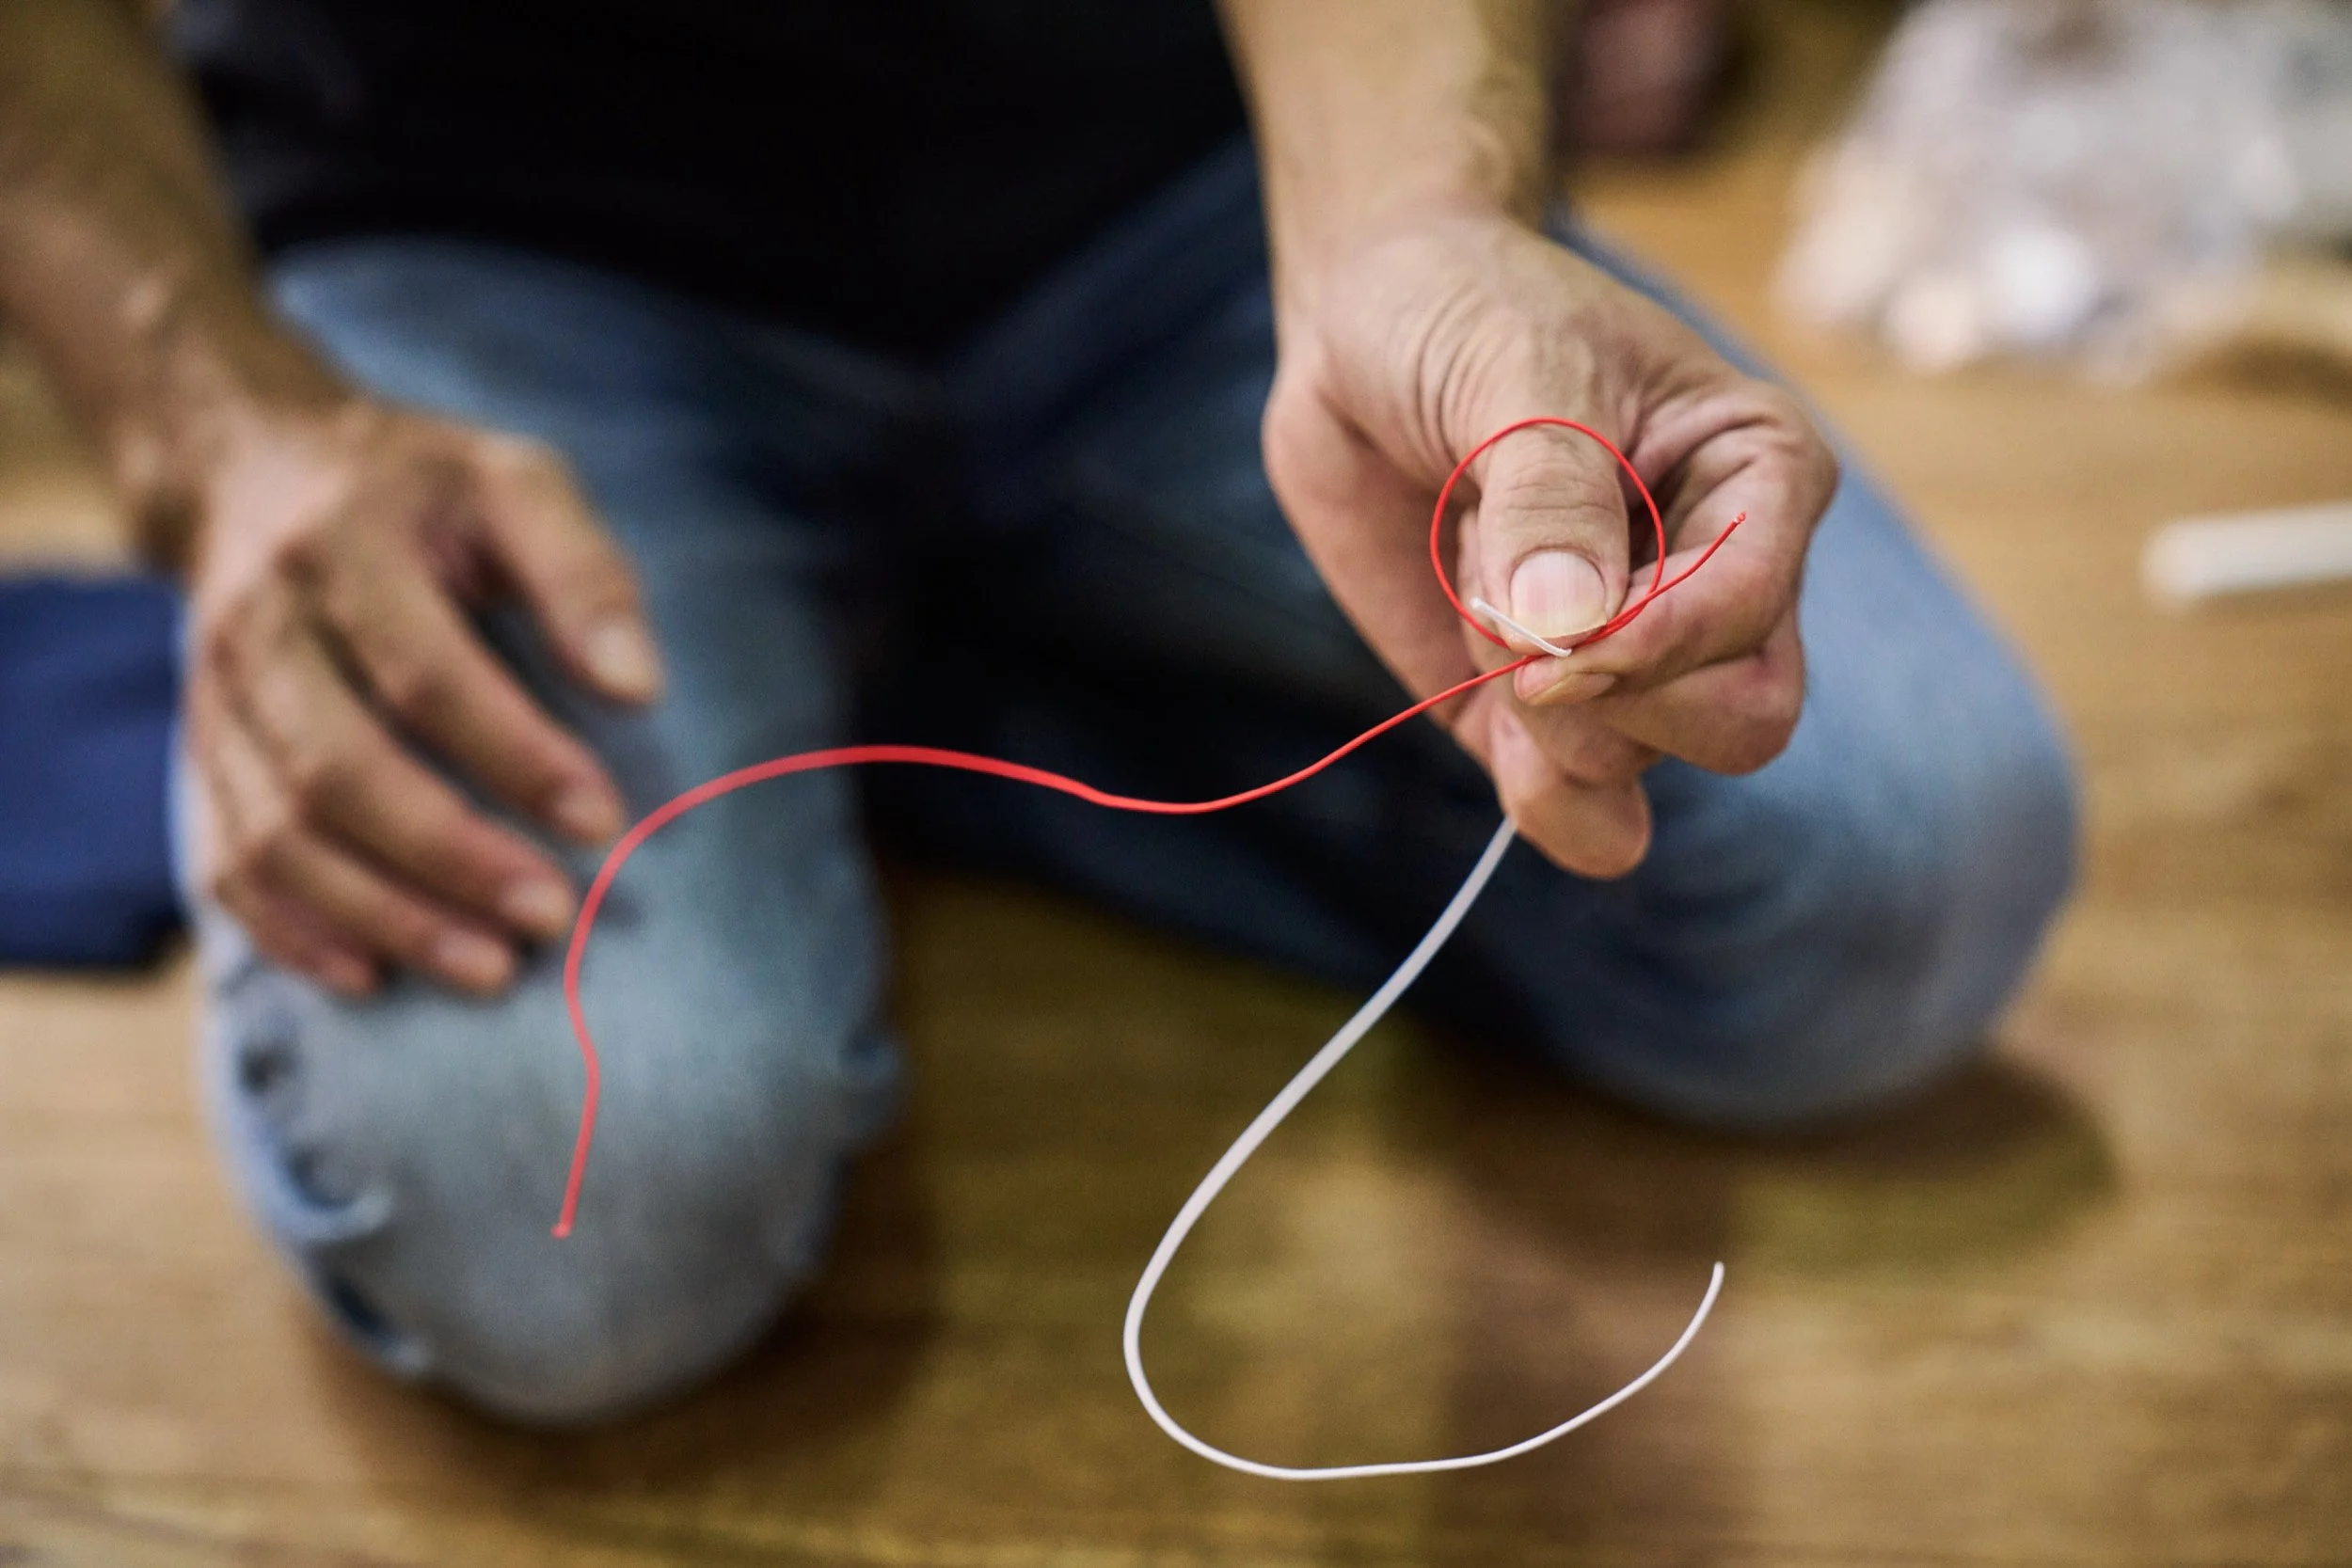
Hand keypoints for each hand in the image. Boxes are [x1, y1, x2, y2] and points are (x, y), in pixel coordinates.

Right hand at [185, 396, 660, 994]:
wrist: (254, 471)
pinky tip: (375, 975)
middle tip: (553, 918)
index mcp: (346, 548)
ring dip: (384, 915)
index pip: (426, 675)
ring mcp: (214, 699)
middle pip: (338, 771)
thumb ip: (582, 573)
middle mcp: (263, 627)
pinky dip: (295, 932)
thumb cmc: (423, 491)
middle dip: (450, 859)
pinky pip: (226, 863)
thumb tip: (639, 686)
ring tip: (492, 970)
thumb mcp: (515, 483)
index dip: (515, 756)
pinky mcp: (201, 755)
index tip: (602, 821)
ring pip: (277, 835)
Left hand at [1264, 209, 1836, 876]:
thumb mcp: (1516, 366)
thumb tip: (1569, 635)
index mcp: (1760, 477)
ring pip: (1633, 764)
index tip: (1540, 616)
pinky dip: (1546, 808)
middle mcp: (1718, 582)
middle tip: (1502, 603)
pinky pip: (1586, 815)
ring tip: (1469, 564)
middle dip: (1609, 692)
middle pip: (1740, 723)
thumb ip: (1550, 494)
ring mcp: (1634, 654)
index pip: (1751, 617)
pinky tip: (1500, 730)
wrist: (1367, 326)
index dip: (1648, 641)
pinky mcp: (1545, 709)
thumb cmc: (1466, 312)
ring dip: (1522, 693)